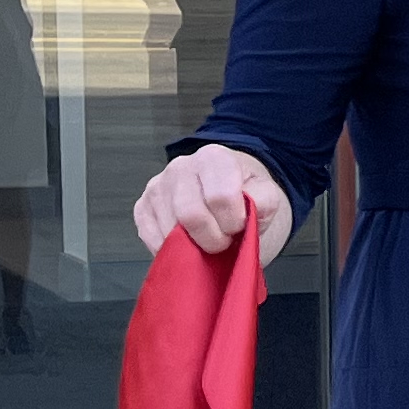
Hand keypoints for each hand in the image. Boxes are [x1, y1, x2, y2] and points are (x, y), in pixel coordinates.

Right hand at [132, 145, 290, 263]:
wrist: (226, 197)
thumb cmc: (244, 197)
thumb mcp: (266, 195)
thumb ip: (264, 201)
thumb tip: (250, 210)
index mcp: (213, 158)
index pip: (220, 197)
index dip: (233, 222)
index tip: (240, 227)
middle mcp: (180, 167)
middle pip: (191, 215)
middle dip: (213, 239)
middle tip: (224, 241)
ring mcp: (157, 186)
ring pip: (169, 229)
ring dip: (193, 246)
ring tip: (207, 239)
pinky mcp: (142, 207)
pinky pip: (151, 237)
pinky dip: (172, 250)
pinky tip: (188, 245)